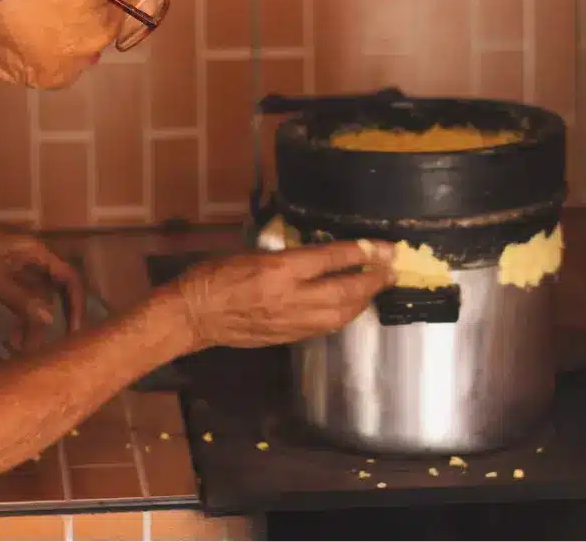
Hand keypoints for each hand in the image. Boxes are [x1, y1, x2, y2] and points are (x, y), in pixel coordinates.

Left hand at [0, 219, 86, 346]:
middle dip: (52, 319)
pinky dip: (18, 314)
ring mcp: (17, 265)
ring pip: (35, 296)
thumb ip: (21, 299)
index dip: (76, 303)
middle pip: (54, 290)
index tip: (74, 331)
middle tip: (48, 347)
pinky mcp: (2, 273)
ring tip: (21, 347)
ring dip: (32, 321)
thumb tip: (50, 320)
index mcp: (37, 253)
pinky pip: (19, 296)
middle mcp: (32, 258)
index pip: (69, 278)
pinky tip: (11, 336)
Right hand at [174, 241, 396, 348]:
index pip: (331, 259)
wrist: (193, 315)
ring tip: (377, 287)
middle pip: (345, 291)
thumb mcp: (251, 253)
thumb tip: (319, 255)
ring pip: (340, 314)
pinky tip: (351, 307)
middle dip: (372, 281)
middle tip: (392, 269)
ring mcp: (291, 321)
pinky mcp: (288, 338)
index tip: (385, 247)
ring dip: (363, 300)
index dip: (362, 252)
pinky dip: (344, 315)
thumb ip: (287, 256)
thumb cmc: (215, 275)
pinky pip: (325, 326)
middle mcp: (290, 297)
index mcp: (279, 269)